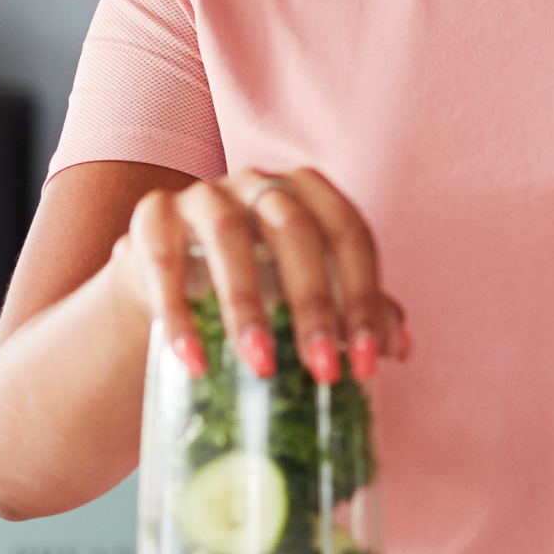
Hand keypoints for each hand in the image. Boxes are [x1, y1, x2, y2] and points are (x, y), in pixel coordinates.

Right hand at [110, 167, 409, 383]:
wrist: (169, 279)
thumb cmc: (255, 282)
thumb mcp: (304, 294)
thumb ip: (353, 310)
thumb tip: (400, 347)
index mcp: (309, 194)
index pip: (350, 235)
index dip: (364, 299)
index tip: (365, 364)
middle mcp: (258, 183)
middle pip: (294, 229)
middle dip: (313, 303)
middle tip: (321, 371)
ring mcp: (203, 193)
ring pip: (227, 236)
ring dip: (246, 305)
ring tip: (260, 366)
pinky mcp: (152, 216)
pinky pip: (162, 256)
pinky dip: (177, 310)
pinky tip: (193, 360)